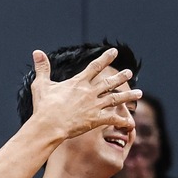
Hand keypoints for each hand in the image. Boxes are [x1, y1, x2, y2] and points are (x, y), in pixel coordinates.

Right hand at [25, 48, 140, 143]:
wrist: (49, 125)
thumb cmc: (44, 106)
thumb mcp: (42, 84)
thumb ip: (43, 68)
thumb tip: (37, 52)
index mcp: (78, 82)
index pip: (95, 67)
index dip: (105, 58)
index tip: (114, 51)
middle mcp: (89, 92)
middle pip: (109, 82)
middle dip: (120, 76)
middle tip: (130, 72)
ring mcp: (94, 106)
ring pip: (116, 99)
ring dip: (128, 95)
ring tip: (139, 93)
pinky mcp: (96, 119)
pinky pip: (113, 119)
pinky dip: (123, 121)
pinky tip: (132, 122)